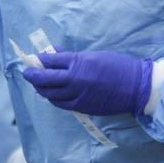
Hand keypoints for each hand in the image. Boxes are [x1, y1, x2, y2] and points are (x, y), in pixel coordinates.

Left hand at [23, 49, 152, 115]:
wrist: (136, 87)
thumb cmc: (117, 66)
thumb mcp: (94, 56)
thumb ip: (73, 58)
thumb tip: (55, 55)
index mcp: (78, 62)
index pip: (51, 61)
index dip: (40, 60)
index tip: (35, 59)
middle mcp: (75, 79)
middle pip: (45, 78)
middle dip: (33, 75)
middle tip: (27, 73)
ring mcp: (77, 95)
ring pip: (50, 94)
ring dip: (41, 89)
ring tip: (37, 85)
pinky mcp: (82, 107)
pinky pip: (61, 104)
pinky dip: (53, 99)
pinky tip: (51, 95)